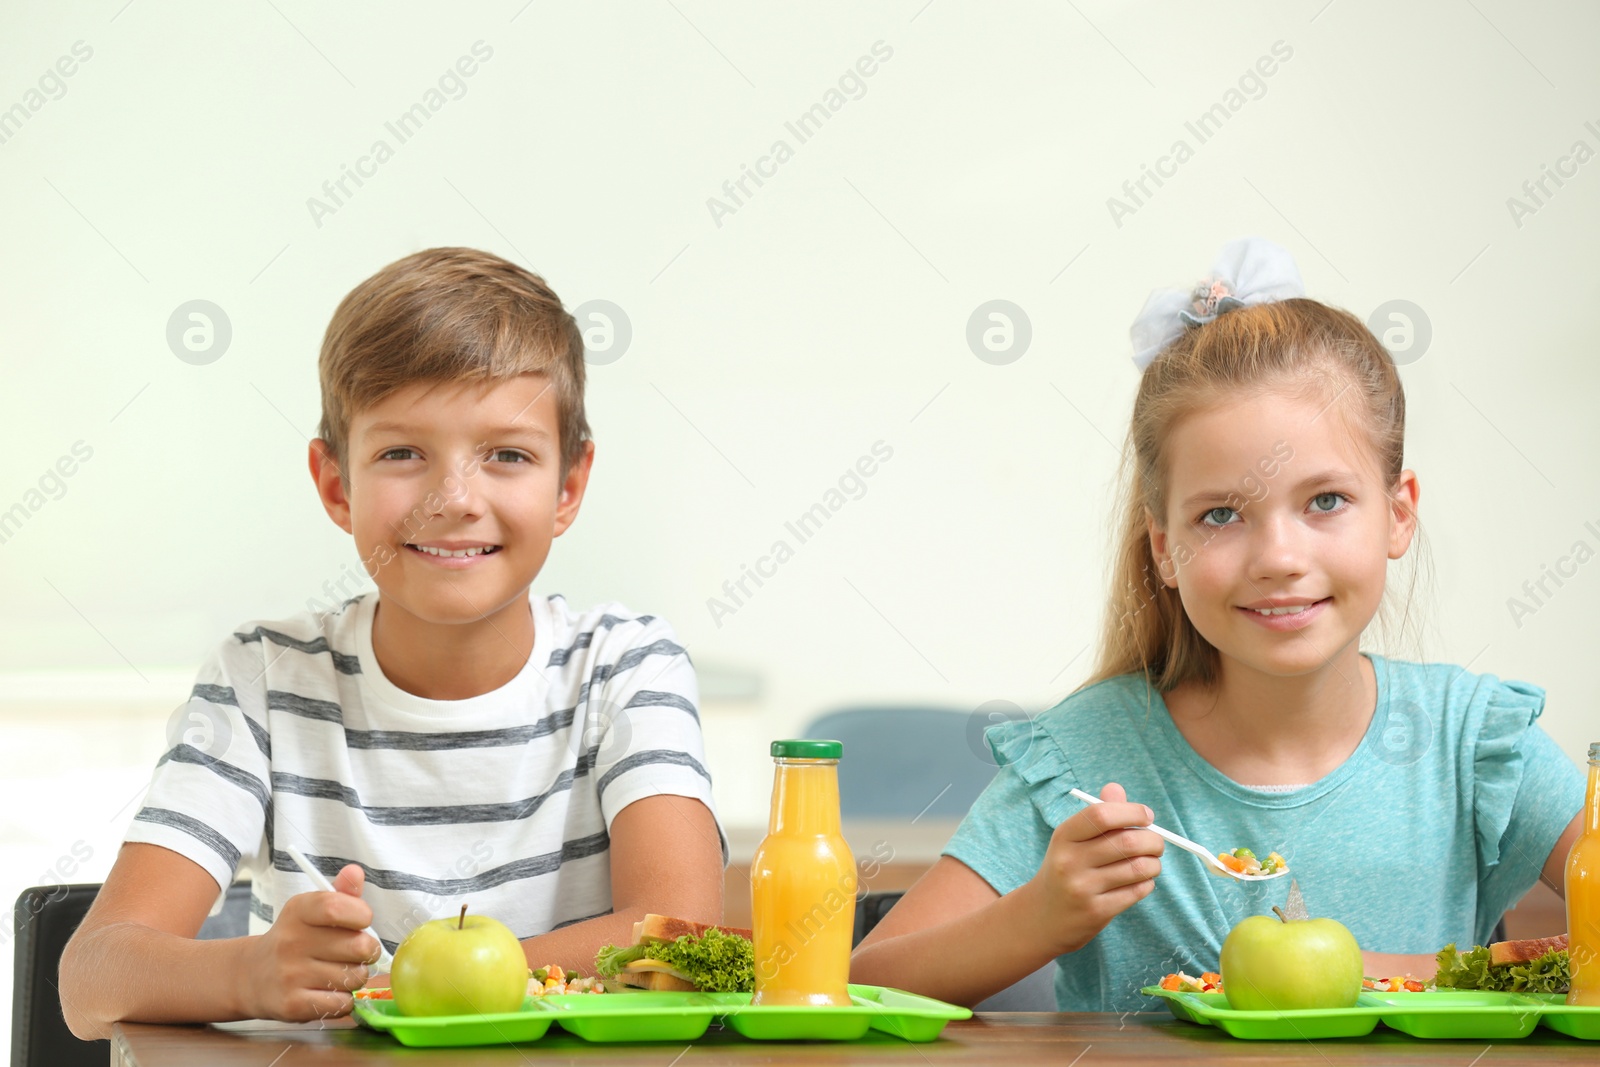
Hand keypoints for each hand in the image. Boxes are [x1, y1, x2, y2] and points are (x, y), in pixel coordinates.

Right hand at [239, 864, 379, 1021]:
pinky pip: (341, 1003)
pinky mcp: (292, 1005)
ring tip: (340, 972)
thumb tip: (356, 872)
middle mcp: (290, 942)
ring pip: (354, 977)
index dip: (361, 915)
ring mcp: (289, 975)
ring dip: (356, 977)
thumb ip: (340, 894)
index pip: (337, 907)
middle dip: (368, 951)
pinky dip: (344, 1000)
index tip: (363, 921)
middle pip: (358, 946)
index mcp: (298, 911)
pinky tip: (330, 992)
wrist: (252, 977)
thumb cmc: (295, 939)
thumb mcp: (311, 911)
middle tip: (356, 952)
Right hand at [1028, 782, 1163, 955]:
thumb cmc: (1065, 869)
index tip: (1147, 816)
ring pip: (1138, 868)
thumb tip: (1116, 788)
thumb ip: (1097, 814)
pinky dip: (1147, 883)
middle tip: (1156, 843)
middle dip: (1153, 840)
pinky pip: (1137, 891)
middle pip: (1128, 842)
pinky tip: (1140, 881)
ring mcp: (1083, 888)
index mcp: (1064, 836)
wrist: (1044, 916)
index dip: (1132, 812)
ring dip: (1154, 864)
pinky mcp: (1097, 911)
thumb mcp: (1072, 840)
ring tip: (1151, 863)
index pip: (1102, 814)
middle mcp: (1070, 861)